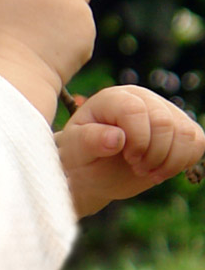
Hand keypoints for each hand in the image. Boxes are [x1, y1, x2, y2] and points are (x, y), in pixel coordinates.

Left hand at [57, 86, 204, 216]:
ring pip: (186, 133)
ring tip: (148, 170)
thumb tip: (117, 137)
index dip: (137, 140)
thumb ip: (90, 140)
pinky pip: (198, 141)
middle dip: (154, 154)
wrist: (95, 170)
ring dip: (170, 161)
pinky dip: (184, 161)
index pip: (136, 111)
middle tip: (137, 167)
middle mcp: (141, 98)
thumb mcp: (76, 150)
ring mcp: (163, 111)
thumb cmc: (82, 156)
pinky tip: (163, 169)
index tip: (128, 158)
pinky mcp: (180, 127)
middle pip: (164, 122)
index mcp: (113, 98)